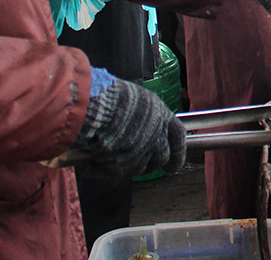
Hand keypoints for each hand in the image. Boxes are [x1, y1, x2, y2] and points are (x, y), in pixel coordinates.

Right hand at [72, 71, 186, 176]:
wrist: (96, 109)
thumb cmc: (112, 97)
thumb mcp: (135, 99)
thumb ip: (143, 115)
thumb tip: (138, 123)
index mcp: (161, 116)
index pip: (178, 137)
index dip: (178, 151)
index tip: (174, 164)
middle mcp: (155, 137)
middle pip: (161, 158)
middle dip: (152, 163)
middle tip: (141, 162)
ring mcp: (140, 154)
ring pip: (139, 168)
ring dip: (128, 164)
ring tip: (111, 152)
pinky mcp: (121, 167)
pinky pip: (113, 172)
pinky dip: (103, 168)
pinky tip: (92, 159)